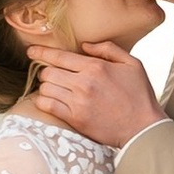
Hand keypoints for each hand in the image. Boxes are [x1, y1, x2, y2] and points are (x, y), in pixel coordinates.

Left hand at [33, 44, 165, 150]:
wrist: (142, 128)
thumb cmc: (139, 95)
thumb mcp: (132, 64)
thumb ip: (108, 49)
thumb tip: (85, 45)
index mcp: (95, 67)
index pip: (59, 56)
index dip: (41, 52)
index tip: (31, 51)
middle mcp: (83, 83)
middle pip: (48, 72)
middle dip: (46, 71)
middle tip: (52, 74)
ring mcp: (78, 102)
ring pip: (45, 88)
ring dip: (46, 87)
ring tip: (53, 88)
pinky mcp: (75, 119)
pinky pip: (48, 106)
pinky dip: (44, 101)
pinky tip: (50, 100)